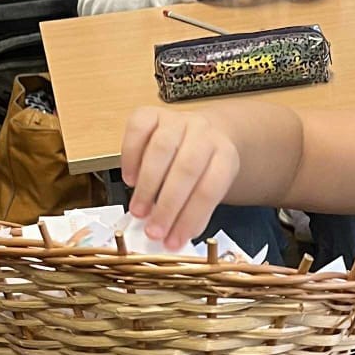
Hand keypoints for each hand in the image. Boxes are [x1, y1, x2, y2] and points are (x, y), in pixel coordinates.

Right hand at [121, 107, 240, 251]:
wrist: (203, 133)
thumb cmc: (202, 169)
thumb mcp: (208, 189)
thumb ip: (193, 211)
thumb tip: (170, 239)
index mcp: (224, 155)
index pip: (210, 188)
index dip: (191, 217)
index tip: (174, 241)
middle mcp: (203, 133)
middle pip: (187, 168)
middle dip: (168, 205)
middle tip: (154, 231)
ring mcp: (177, 120)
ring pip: (161, 148)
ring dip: (148, 185)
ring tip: (139, 212)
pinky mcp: (152, 113)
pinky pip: (138, 129)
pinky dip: (131, 156)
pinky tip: (130, 180)